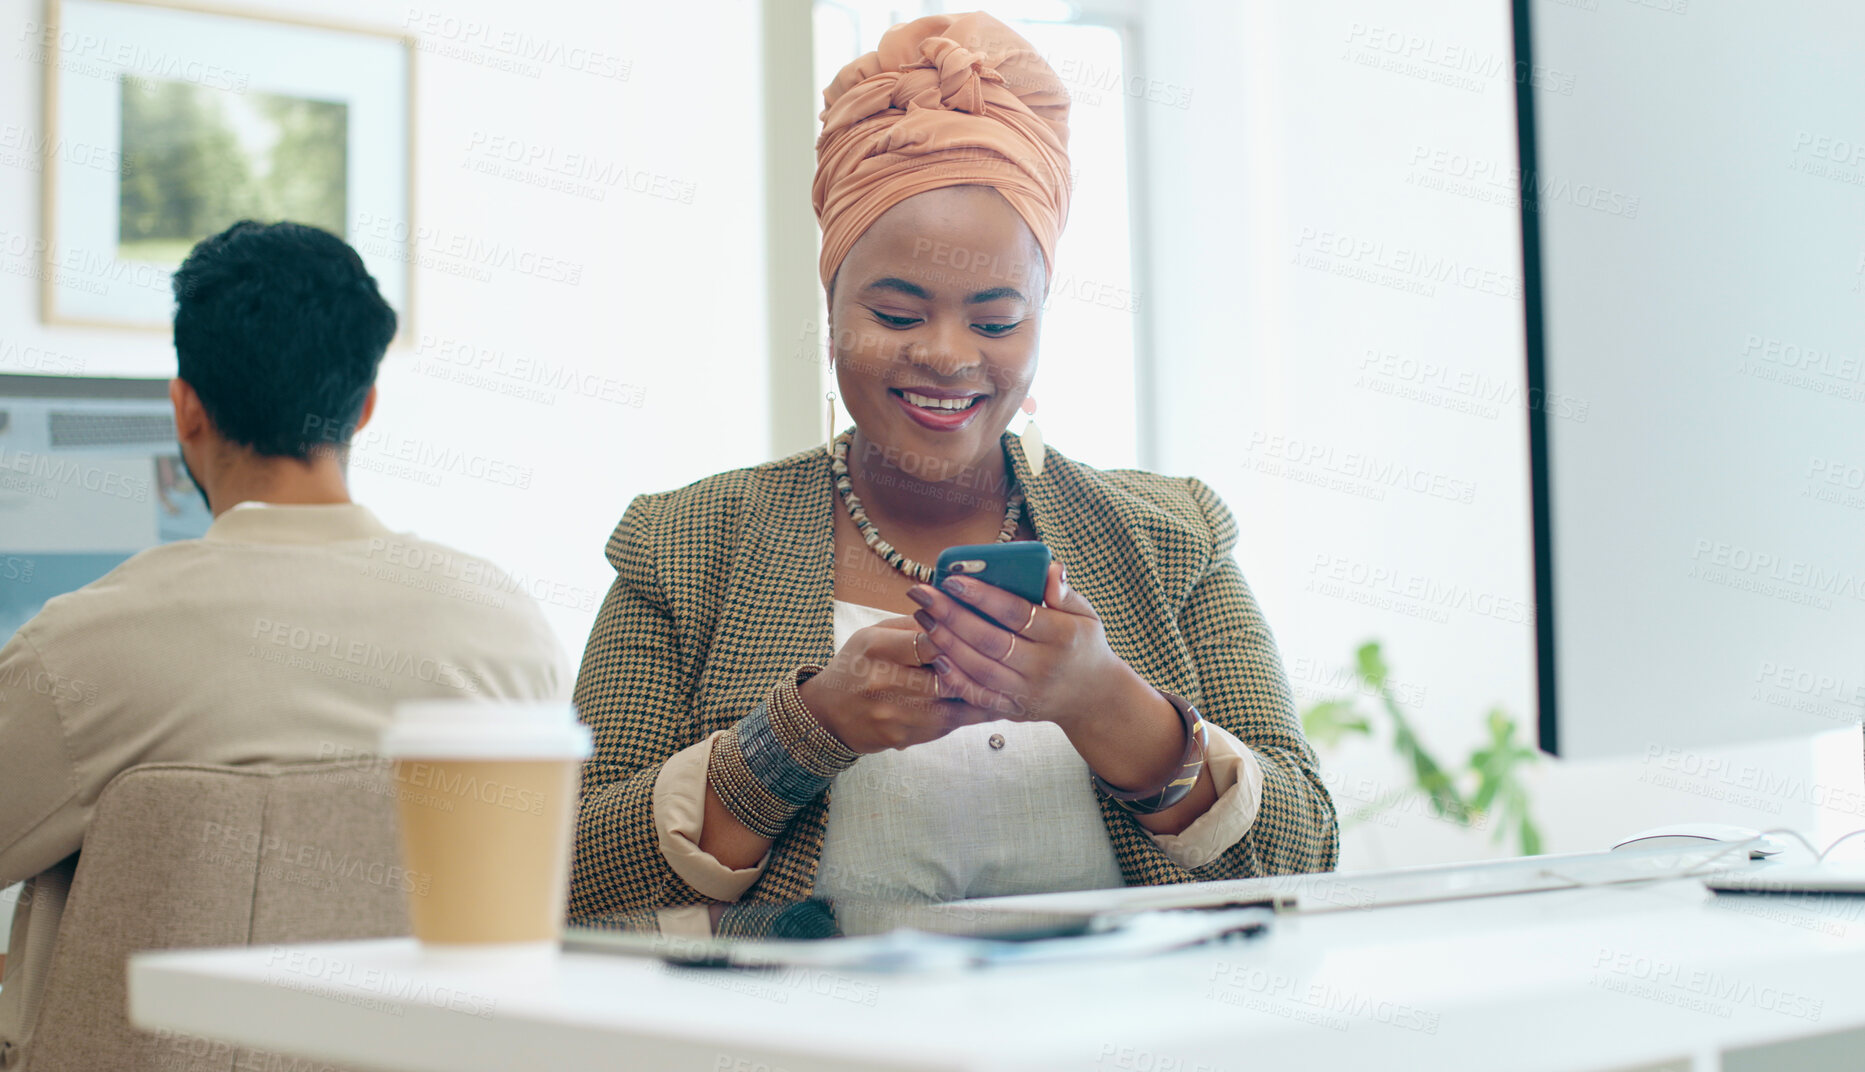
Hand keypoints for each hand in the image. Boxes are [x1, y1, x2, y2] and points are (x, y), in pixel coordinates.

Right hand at [798, 616, 998, 753]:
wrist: (827, 715)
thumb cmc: (856, 665)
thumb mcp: (874, 634)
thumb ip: (912, 625)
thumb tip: (957, 613)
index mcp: (875, 648)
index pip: (927, 641)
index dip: (958, 637)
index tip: (983, 632)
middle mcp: (882, 682)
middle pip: (945, 677)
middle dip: (979, 670)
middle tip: (1011, 662)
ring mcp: (893, 715)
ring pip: (952, 707)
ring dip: (984, 698)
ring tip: (1011, 686)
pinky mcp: (901, 738)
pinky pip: (946, 727)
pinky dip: (969, 716)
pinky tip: (989, 705)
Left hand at [906, 563, 1158, 732]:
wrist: (1093, 698)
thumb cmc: (1083, 644)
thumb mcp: (1086, 614)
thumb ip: (1064, 592)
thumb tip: (1050, 569)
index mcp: (1062, 636)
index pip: (1016, 613)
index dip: (982, 596)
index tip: (951, 578)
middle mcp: (1043, 666)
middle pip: (989, 640)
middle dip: (950, 615)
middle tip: (922, 593)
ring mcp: (1026, 691)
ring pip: (979, 668)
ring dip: (946, 642)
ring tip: (923, 617)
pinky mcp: (1013, 710)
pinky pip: (979, 696)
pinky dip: (955, 678)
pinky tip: (935, 655)